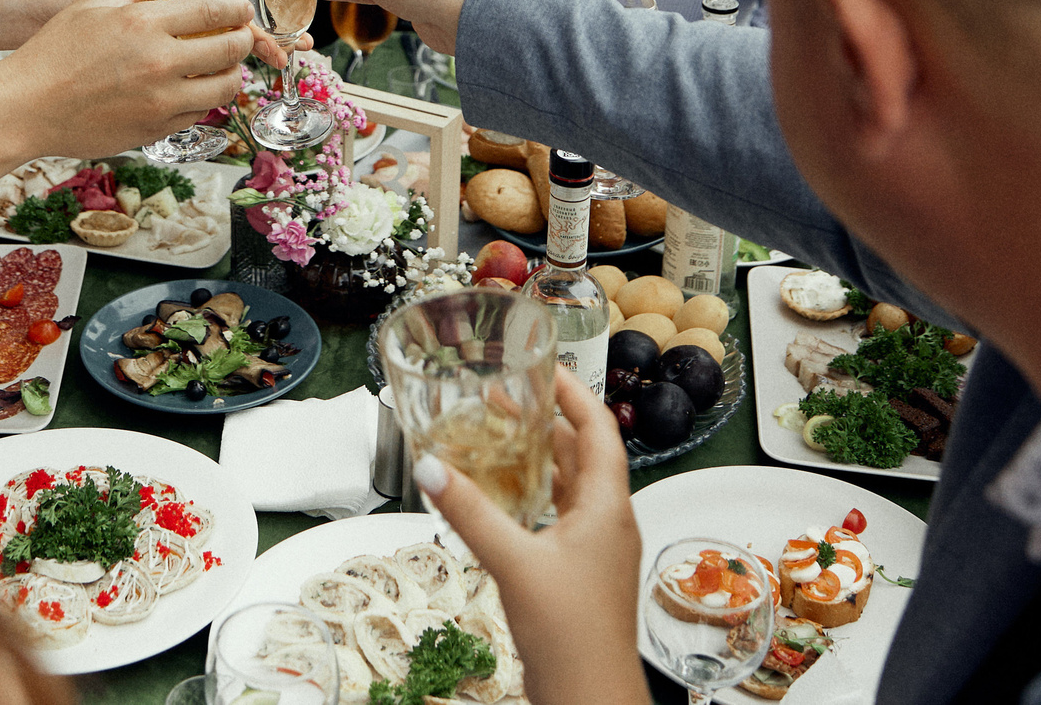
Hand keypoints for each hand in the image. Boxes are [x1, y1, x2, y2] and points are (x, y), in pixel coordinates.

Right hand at [0, 0, 252, 157]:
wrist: (27, 107)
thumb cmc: (52, 54)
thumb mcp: (92, 6)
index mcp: (144, 24)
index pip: (214, 11)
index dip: (237, 8)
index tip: (242, 8)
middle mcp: (160, 64)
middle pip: (230, 50)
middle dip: (244, 39)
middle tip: (241, 36)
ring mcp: (161, 102)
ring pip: (224, 88)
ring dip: (231, 74)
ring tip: (223, 66)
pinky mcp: (156, 130)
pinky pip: (198, 114)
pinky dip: (204, 101)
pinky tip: (192, 90)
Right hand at [419, 369, 648, 704]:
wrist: (589, 696)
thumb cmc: (572, 633)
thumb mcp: (514, 563)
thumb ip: (470, 512)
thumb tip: (431, 469)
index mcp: (607, 506)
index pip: (598, 429)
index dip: (575, 393)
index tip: (545, 368)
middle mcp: (609, 522)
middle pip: (583, 454)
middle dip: (546, 423)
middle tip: (505, 400)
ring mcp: (597, 550)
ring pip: (571, 488)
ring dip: (539, 461)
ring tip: (499, 441)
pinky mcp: (580, 574)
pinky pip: (560, 518)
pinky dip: (533, 499)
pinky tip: (502, 502)